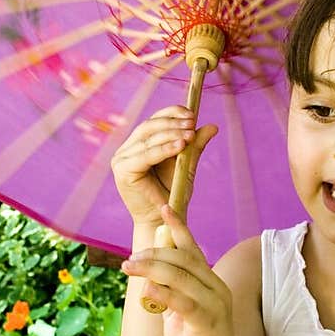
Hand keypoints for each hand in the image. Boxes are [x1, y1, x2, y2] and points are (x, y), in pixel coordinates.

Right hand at [110, 108, 216, 228]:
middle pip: (149, 126)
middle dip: (172, 122)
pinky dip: (163, 149)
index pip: (153, 121)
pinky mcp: (122, 170)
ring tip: (189, 135)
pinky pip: (145, 155)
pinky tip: (180, 146)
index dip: (171, 113)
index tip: (192, 113)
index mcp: (138, 145)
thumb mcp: (186, 164)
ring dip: (170, 133)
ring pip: (147, 138)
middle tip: (192, 122)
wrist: (164, 222)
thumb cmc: (173, 194)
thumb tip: (213, 125)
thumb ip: (195, 145)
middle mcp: (126, 150)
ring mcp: (121, 159)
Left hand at [121, 206, 242, 335]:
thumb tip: (149, 272)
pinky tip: (146, 289)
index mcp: (210, 281)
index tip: (164, 208)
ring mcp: (214, 303)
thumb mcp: (180, 311)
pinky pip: (182, 301)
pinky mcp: (207, 322)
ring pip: (180, 276)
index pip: (193, 248)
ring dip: (151, 268)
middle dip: (153, 252)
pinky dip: (163, 292)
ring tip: (128, 266)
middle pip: (183, 258)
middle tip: (130, 257)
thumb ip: (169, 290)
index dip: (178, 227)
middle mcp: (215, 287)